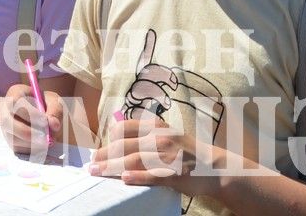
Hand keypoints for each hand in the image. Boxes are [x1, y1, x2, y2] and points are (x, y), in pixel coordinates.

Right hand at [0, 84, 61, 155]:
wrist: (31, 111)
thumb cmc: (43, 103)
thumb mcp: (52, 99)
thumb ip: (55, 109)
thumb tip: (54, 125)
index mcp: (15, 93)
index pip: (16, 102)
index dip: (30, 114)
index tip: (45, 121)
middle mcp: (5, 109)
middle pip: (7, 122)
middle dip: (27, 132)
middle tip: (46, 138)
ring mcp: (4, 126)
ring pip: (12, 138)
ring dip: (31, 144)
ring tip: (46, 142)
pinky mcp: (9, 140)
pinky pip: (17, 149)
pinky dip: (31, 150)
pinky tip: (41, 146)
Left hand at [89, 112, 221, 198]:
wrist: (214, 166)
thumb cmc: (186, 150)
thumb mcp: (167, 133)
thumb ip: (145, 132)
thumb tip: (116, 133)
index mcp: (156, 127)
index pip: (125, 128)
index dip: (109, 139)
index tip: (98, 150)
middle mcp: (160, 138)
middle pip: (125, 145)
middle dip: (104, 155)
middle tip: (91, 163)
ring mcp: (168, 156)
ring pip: (134, 160)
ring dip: (112, 166)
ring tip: (97, 171)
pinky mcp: (174, 174)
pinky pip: (152, 175)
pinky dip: (137, 176)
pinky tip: (124, 179)